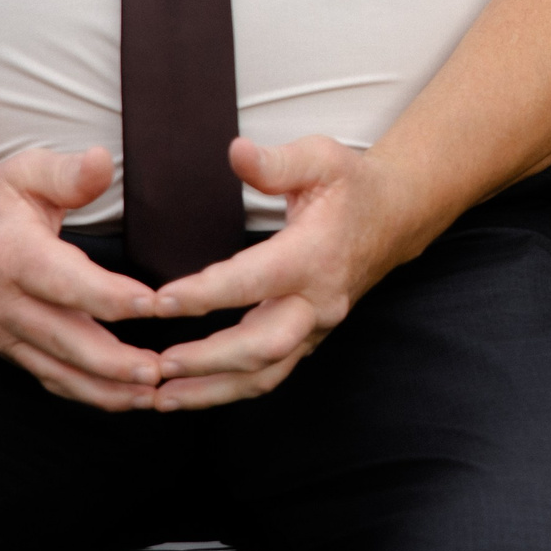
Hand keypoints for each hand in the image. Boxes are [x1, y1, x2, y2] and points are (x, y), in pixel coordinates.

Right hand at [0, 146, 165, 410]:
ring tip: (154, 393)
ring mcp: (4, 333)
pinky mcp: (13, 351)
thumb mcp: (30, 170)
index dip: (108, 296)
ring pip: (57, 370)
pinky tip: (128, 398)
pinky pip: (52, 379)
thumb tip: (102, 162)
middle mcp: (3, 302)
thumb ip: (68, 172)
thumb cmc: (4, 200)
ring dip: (106, 388)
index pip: (64, 281)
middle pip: (62, 338)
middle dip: (112, 360)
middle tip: (159, 369)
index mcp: (11, 254)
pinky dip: (90, 394)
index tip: (153, 304)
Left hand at [141, 137, 410, 409]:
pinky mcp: (307, 339)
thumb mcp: (320, 158)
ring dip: (210, 390)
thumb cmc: (350, 186)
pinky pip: (267, 375)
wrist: (394, 218)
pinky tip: (186, 394)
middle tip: (156, 365)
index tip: (159, 301)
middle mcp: (318, 301)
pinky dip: (226, 390)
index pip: (253, 281)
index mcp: (315, 255)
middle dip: (206, 360)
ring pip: (263, 374)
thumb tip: (235, 151)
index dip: (204, 294)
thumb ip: (276, 162)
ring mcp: (315, 327)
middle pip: (261, 345)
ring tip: (160, 398)